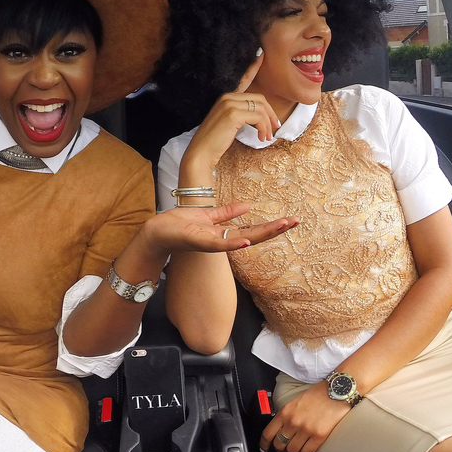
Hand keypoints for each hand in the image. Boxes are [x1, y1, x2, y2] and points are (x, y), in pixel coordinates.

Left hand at [143, 201, 297, 259]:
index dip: (272, 226)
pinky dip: (232, 243)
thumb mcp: (207, 216)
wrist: (157, 232)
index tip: (291, 220)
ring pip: (241, 240)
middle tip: (295, 222)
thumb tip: (248, 206)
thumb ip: (226, 212)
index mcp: (224, 232)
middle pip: (254, 236)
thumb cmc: (179, 224)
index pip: (254, 229)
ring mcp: (212, 242)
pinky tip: (246, 241)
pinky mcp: (199, 241)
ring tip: (281, 226)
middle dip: (275, 229)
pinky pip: (218, 244)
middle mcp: (221, 240)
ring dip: (261, 234)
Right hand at [180, 53, 279, 180]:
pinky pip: (258, 117)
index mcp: (225, 97)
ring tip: (266, 137)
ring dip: (267, 123)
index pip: (243, 80)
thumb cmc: (214, 142)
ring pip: (260, 108)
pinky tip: (261, 137)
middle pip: (259, 98)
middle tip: (274, 127)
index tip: (262, 55)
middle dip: (270, 113)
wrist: (201, 153)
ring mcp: (229, 104)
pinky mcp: (233, 114)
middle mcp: (226, 97)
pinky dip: (263, 127)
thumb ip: (240, 115)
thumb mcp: (228, 124)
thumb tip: (258, 118)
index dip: (253, 67)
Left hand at [259, 382, 351, 451]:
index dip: (264, 444)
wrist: (336, 392)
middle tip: (283, 449)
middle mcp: (293, 422)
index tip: (264, 448)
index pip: (268, 433)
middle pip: (279, 444)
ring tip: (296, 450)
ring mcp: (306, 430)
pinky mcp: (318, 436)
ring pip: (292, 451)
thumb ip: (287, 415)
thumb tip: (282, 428)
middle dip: (280, 449)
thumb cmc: (318, 394)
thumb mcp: (295, 402)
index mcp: (285, 412)